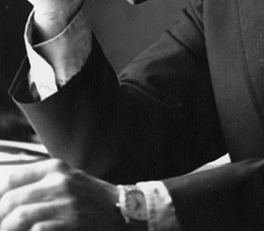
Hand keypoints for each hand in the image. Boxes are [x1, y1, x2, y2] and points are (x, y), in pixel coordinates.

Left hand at [0, 159, 123, 230]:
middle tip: (0, 226)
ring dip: (7, 228)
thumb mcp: (67, 180)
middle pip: (11, 199)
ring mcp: (65, 203)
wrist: (122, 210)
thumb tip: (7, 197)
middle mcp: (59, 182)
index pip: (11, 178)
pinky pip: (37, 229)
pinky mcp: (71, 223)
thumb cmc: (90, 198)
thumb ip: (41, 183)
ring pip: (19, 216)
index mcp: (55, 169)